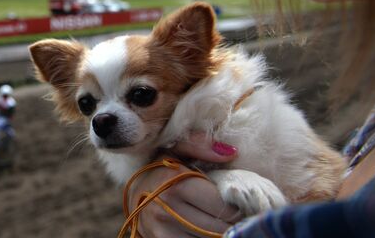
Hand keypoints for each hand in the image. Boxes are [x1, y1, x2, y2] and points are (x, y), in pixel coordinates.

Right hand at [128, 133, 242, 237]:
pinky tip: (206, 230)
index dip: (237, 207)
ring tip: (220, 222)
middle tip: (237, 215)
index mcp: (176, 185)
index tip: (240, 203)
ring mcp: (162, 231)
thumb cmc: (162, 169)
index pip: (224, 207)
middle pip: (219, 228)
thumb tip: (231, 153)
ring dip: (220, 233)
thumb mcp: (177, 149)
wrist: (134, 192)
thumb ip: (202, 145)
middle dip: (232, 223)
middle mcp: (167, 210)